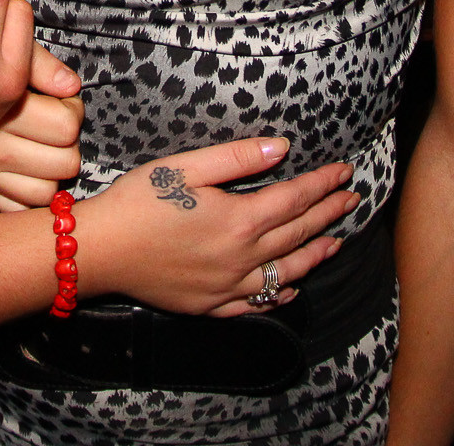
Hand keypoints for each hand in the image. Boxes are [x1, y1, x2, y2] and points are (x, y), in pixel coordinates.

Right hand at [0, 47, 83, 210]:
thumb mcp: (9, 53)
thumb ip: (41, 65)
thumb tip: (71, 86)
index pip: (66, 126)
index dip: (72, 110)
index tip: (61, 101)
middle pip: (65, 162)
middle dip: (67, 142)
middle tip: (54, 125)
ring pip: (47, 192)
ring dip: (52, 172)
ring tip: (43, 148)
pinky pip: (22, 209)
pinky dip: (32, 193)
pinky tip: (30, 171)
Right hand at [77, 137, 358, 317]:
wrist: (101, 251)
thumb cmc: (137, 202)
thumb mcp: (185, 168)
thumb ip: (237, 158)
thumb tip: (282, 147)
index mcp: (238, 219)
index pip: (294, 198)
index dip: (322, 183)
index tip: (344, 171)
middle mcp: (241, 257)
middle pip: (297, 234)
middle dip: (328, 214)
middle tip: (352, 199)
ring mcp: (227, 286)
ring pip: (285, 273)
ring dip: (315, 255)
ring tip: (336, 242)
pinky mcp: (210, 304)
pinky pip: (257, 305)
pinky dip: (280, 296)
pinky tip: (291, 289)